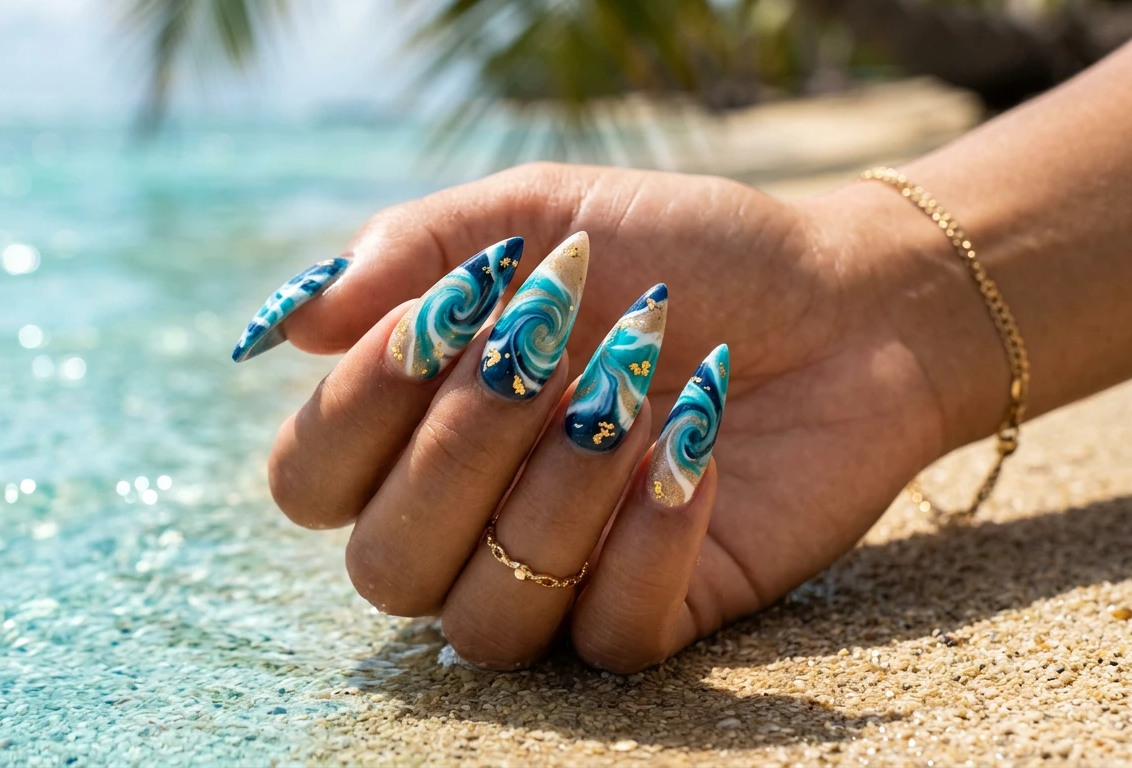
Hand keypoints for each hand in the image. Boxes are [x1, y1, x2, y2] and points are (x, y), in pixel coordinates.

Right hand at [245, 162, 950, 672]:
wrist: (844, 303)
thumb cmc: (679, 253)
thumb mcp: (539, 214)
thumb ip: (410, 253)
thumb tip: (286, 324)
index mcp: (415, 432)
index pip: (308, 481)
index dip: (353, 412)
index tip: (444, 316)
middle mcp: (466, 524)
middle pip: (383, 568)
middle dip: (464, 447)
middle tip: (547, 346)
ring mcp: (558, 580)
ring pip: (488, 618)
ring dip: (560, 496)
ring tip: (636, 395)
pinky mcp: (652, 617)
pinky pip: (608, 639)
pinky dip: (649, 542)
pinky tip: (695, 454)